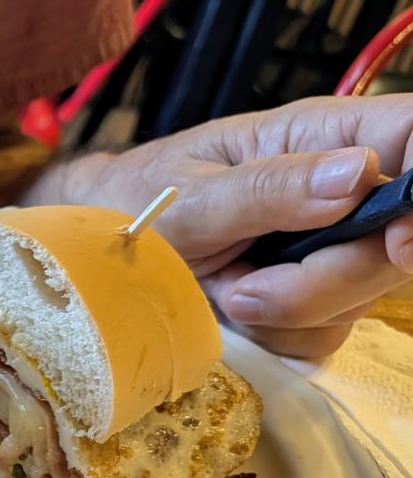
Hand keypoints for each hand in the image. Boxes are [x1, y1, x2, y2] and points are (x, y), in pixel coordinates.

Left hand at [37, 94, 412, 357]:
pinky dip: (273, 337)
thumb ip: (270, 188)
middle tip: (244, 287)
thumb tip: (361, 174)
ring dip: (286, 313)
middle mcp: (340, 193)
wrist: (96, 257)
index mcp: (320, 139)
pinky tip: (229, 311)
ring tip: (222, 288)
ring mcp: (329, 252)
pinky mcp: (309, 305)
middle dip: (328, 281)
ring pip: (362, 300)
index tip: (395, 243)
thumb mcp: (189, 195)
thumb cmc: (135, 202)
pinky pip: (323, 338)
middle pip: (400, 245)